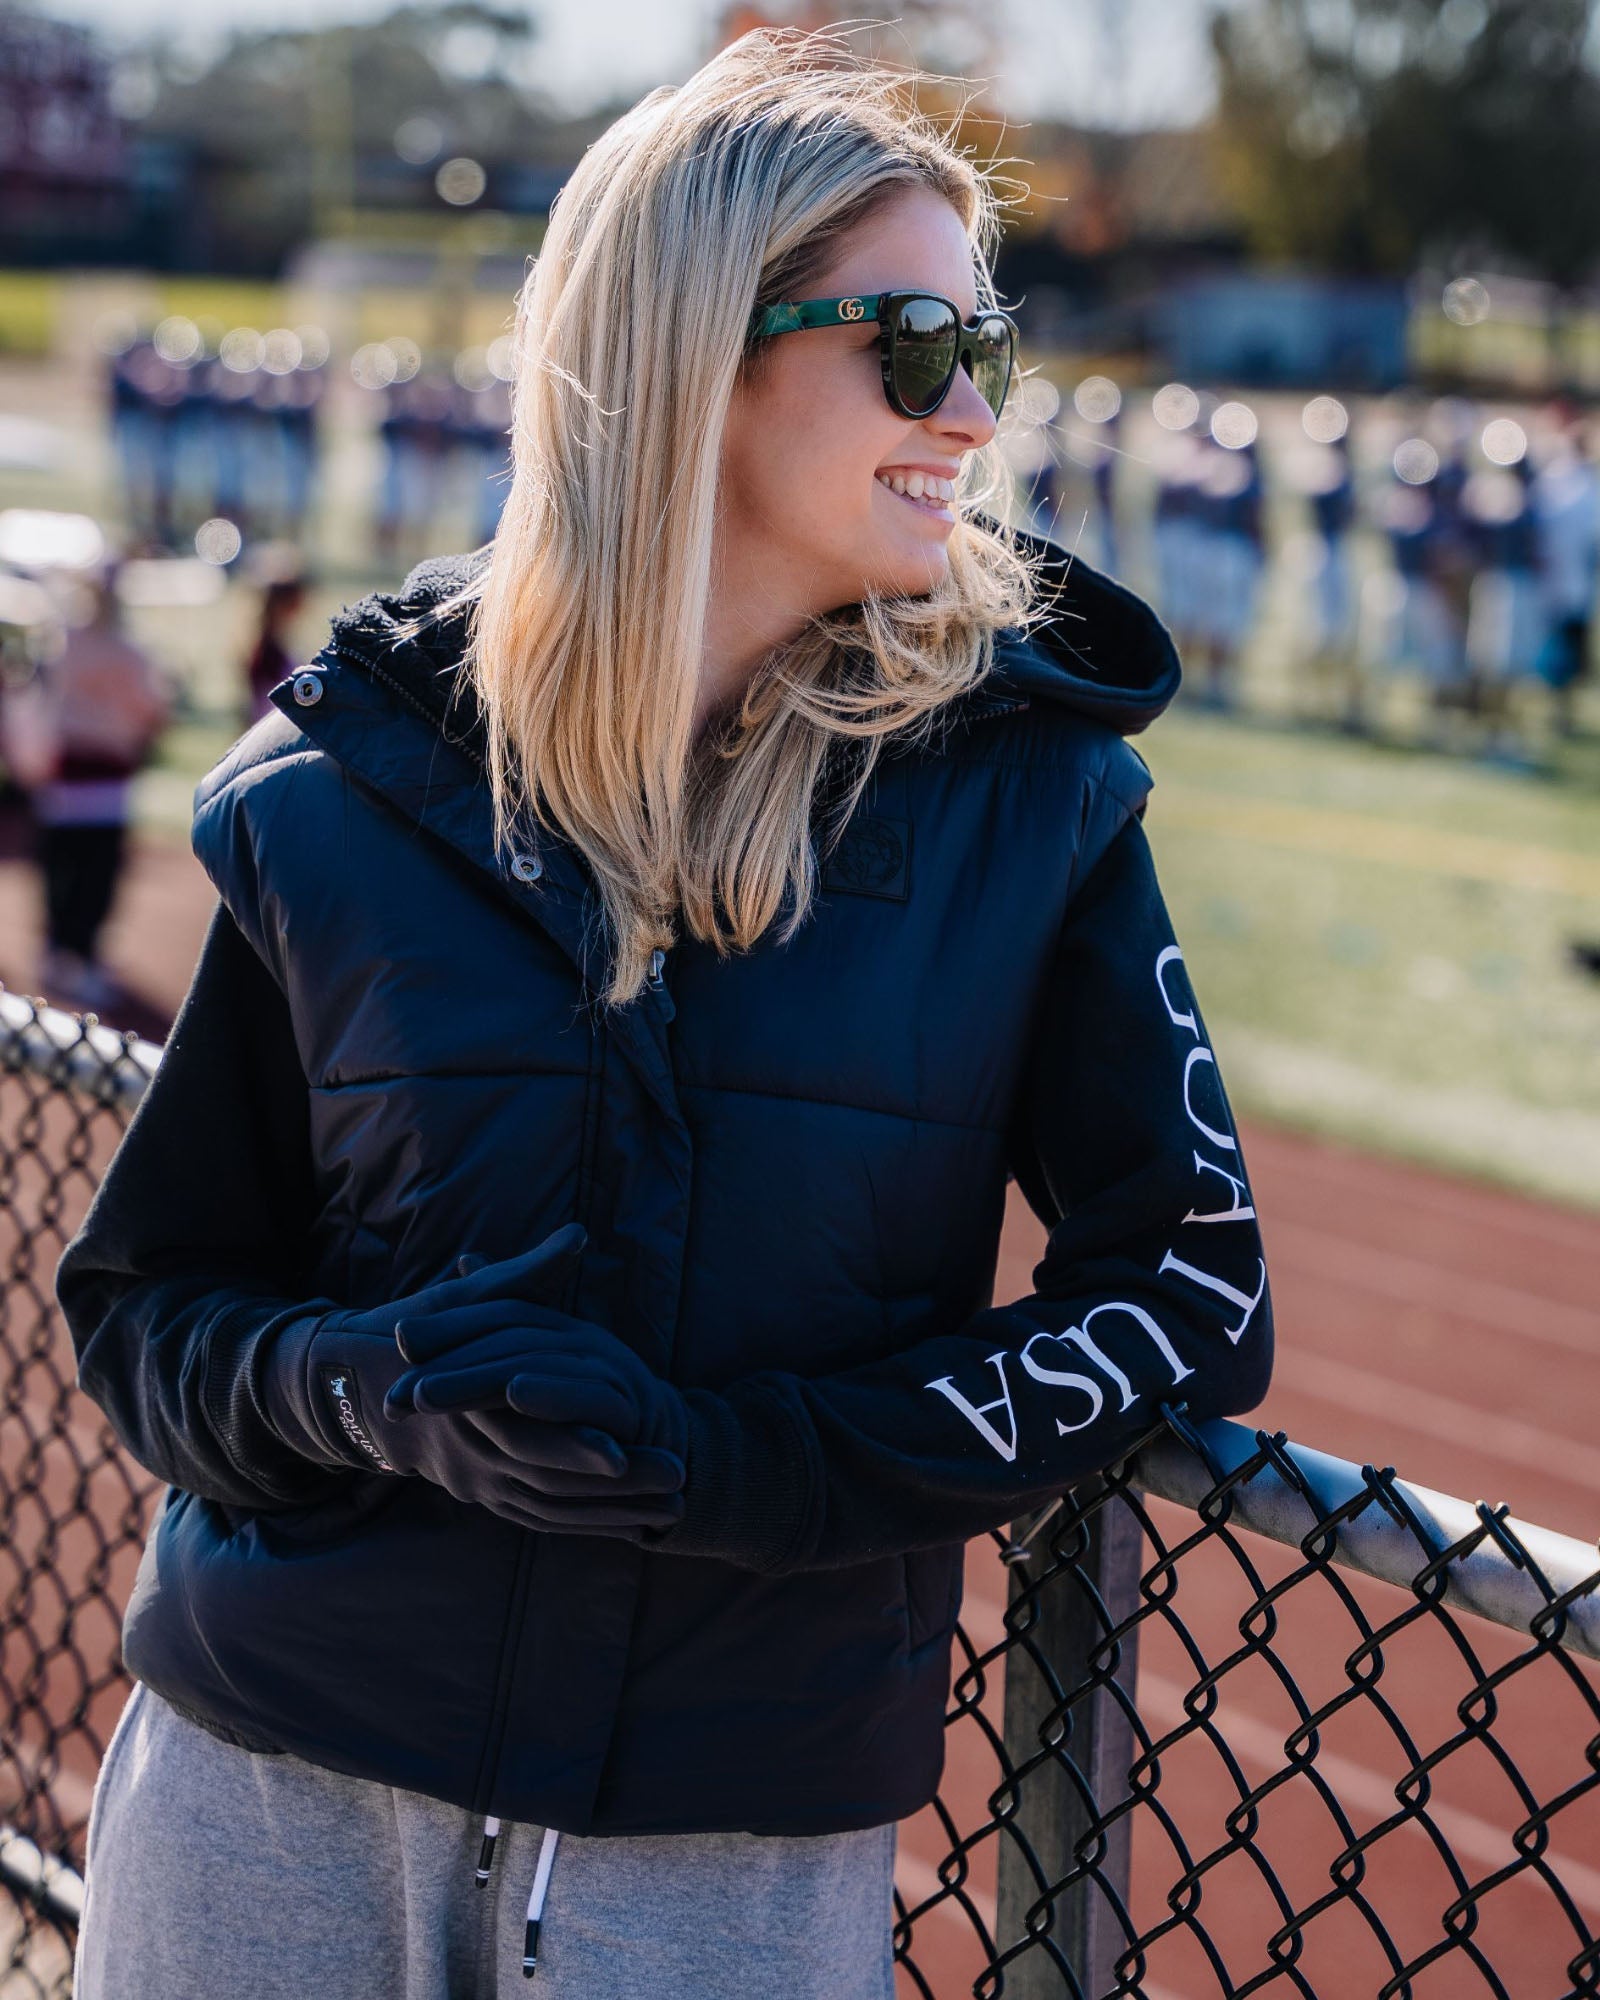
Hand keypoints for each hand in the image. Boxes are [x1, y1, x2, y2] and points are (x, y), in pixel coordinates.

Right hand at [286, 1225, 685, 1538]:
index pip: (525, 1432)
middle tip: (677, 1478)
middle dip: (615, 1486)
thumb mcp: (468, 1299)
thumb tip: (578, 1237)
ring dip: (615, 1512)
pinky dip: (591, 1525)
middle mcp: (472, 1453)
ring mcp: (480, 1483)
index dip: (575, 1442)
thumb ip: (527, 1274)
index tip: (626, 1446)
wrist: (359, 1391)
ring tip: (676, 1508)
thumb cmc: (420, 1334)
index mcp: (465, 1405)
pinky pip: (544, 1522)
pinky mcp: (488, 1499)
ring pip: (552, 1509)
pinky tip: (639, 1526)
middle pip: (549, 1481)